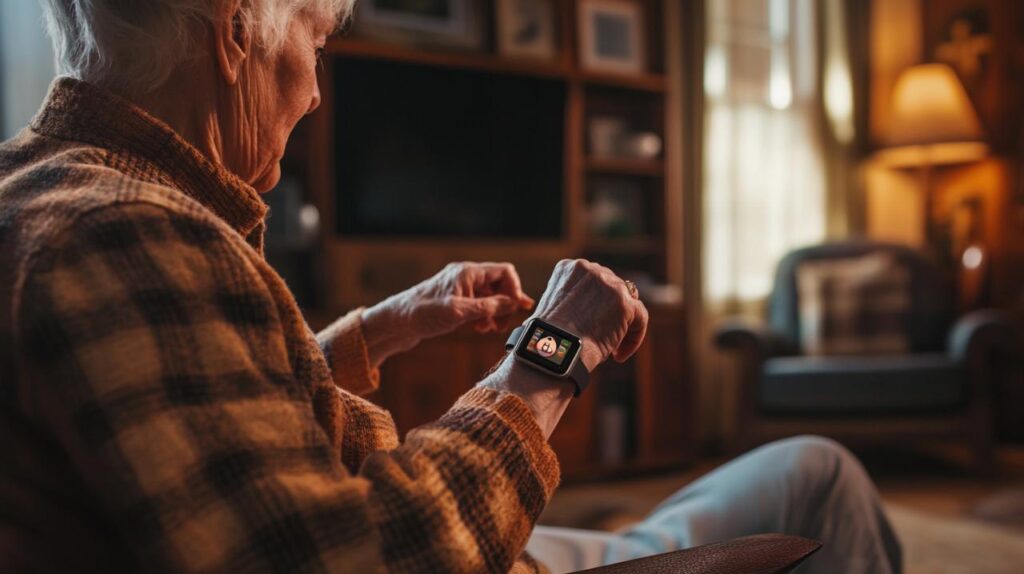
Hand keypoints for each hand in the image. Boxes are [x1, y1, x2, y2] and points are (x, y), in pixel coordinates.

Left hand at [362, 262, 534, 366]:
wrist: (396, 322)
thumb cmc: (422, 313)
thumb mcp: (459, 311)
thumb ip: (489, 307)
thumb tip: (513, 304)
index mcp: (468, 272)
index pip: (504, 272)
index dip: (514, 290)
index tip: (514, 310)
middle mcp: (465, 277)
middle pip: (499, 284)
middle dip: (504, 304)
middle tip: (502, 325)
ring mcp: (459, 288)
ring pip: (489, 296)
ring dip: (494, 312)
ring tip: (490, 328)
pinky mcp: (454, 300)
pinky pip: (477, 304)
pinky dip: (483, 315)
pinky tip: (479, 327)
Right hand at [531, 259, 648, 370]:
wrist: (555, 351)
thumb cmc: (550, 339)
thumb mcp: (559, 309)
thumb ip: (579, 299)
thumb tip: (605, 308)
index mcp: (569, 267)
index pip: (595, 281)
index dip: (596, 304)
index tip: (589, 324)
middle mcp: (590, 269)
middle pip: (614, 288)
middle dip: (612, 312)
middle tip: (602, 337)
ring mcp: (609, 284)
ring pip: (629, 302)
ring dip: (623, 326)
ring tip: (611, 349)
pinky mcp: (624, 303)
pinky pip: (640, 317)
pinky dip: (634, 337)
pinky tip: (619, 355)